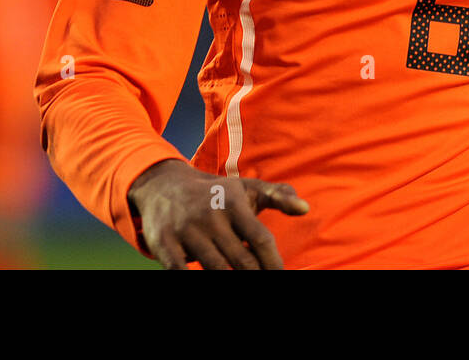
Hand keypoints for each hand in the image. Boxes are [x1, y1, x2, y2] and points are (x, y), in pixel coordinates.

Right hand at [128, 159, 308, 269]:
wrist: (163, 186)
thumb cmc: (216, 194)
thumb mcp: (246, 188)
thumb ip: (278, 196)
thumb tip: (305, 209)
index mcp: (233, 203)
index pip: (261, 240)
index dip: (274, 265)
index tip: (280, 276)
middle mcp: (210, 216)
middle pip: (242, 261)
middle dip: (256, 277)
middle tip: (264, 282)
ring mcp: (185, 230)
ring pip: (216, 270)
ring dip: (230, 280)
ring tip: (242, 281)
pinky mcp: (163, 243)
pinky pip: (181, 272)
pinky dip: (193, 280)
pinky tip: (208, 279)